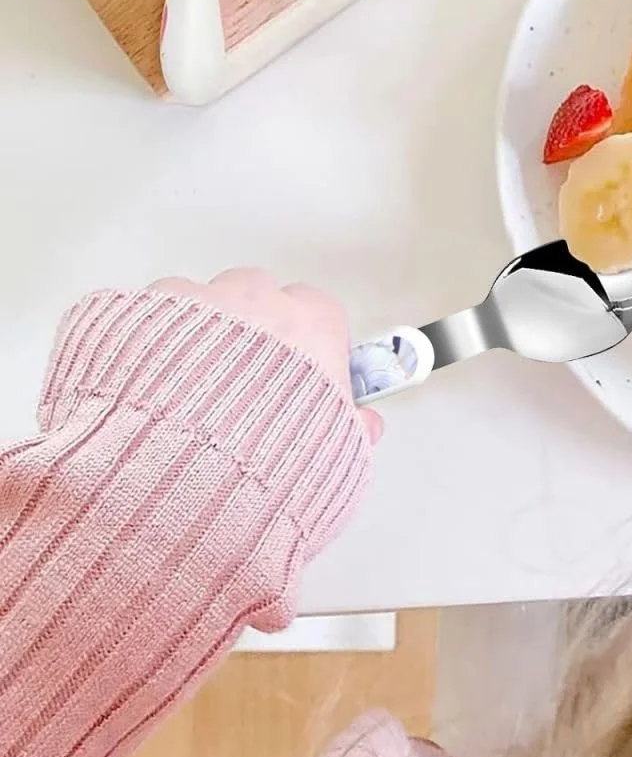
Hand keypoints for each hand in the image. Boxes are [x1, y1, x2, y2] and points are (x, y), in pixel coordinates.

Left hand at [149, 268, 382, 444]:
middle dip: (254, 323)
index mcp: (310, 325)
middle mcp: (257, 303)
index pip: (320, 310)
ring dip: (199, 327)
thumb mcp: (336, 449)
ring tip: (191, 378)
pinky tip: (149, 375)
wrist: (186, 463)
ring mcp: (197, 304)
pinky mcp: (142, 316)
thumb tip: (364, 425)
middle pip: (259, 293)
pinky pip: (148, 313)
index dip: (312, 339)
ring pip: (202, 299)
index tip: (305, 363)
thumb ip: (354, 426)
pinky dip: (148, 337)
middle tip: (245, 370)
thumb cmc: (263, 453)